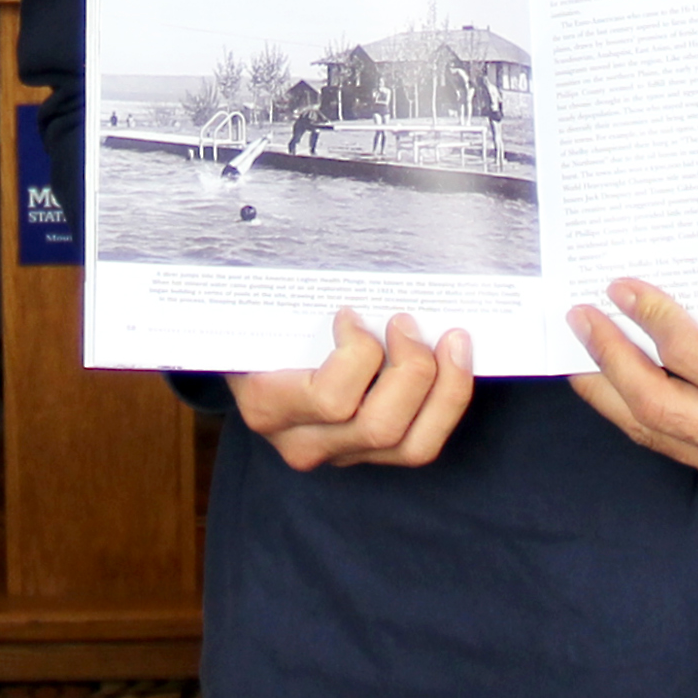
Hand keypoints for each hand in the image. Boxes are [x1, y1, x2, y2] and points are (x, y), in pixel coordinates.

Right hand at [230, 309, 474, 471]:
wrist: (245, 358)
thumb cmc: (261, 322)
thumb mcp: (265, 308)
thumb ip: (302, 296)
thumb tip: (346, 241)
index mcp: (268, 404)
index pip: (330, 399)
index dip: (359, 353)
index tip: (352, 314)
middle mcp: (302, 443)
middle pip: (380, 426)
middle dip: (413, 369)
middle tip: (407, 322)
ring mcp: (340, 456)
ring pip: (413, 446)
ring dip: (444, 388)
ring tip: (451, 342)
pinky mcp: (370, 457)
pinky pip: (422, 443)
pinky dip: (447, 402)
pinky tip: (452, 364)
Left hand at [566, 281, 697, 495]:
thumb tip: (664, 269)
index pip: (686, 355)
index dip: (646, 318)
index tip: (620, 287)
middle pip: (655, 404)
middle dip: (608, 358)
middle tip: (580, 318)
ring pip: (652, 433)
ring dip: (607, 390)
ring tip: (580, 351)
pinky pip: (669, 445)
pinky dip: (634, 412)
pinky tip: (613, 383)